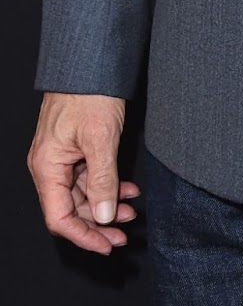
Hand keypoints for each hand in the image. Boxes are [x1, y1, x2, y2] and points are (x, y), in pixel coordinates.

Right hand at [28, 92, 138, 254]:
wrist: (90, 60)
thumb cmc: (90, 93)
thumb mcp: (101, 138)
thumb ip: (102, 179)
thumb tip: (102, 216)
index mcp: (47, 167)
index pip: (59, 217)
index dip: (83, 236)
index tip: (107, 245)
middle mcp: (49, 166)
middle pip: (70, 209)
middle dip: (97, 224)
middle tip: (124, 235)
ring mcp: (61, 157)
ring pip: (81, 194)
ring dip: (105, 205)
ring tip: (131, 212)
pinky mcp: (74, 147)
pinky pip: (88, 176)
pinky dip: (107, 185)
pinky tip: (128, 189)